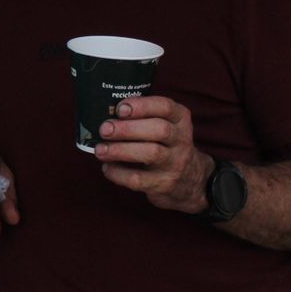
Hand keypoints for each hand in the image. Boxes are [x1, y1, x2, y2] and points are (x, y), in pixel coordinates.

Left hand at [95, 95, 210, 212]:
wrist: (190, 181)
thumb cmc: (166, 146)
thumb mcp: (167, 126)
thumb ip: (143, 118)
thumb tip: (105, 114)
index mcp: (180, 120)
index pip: (165, 107)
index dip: (142, 106)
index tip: (120, 108)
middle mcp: (181, 141)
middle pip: (159, 130)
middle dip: (128, 128)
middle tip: (104, 130)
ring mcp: (174, 164)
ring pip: (151, 153)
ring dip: (120, 150)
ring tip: (100, 149)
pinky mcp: (163, 185)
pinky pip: (138, 178)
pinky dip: (118, 173)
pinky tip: (107, 167)